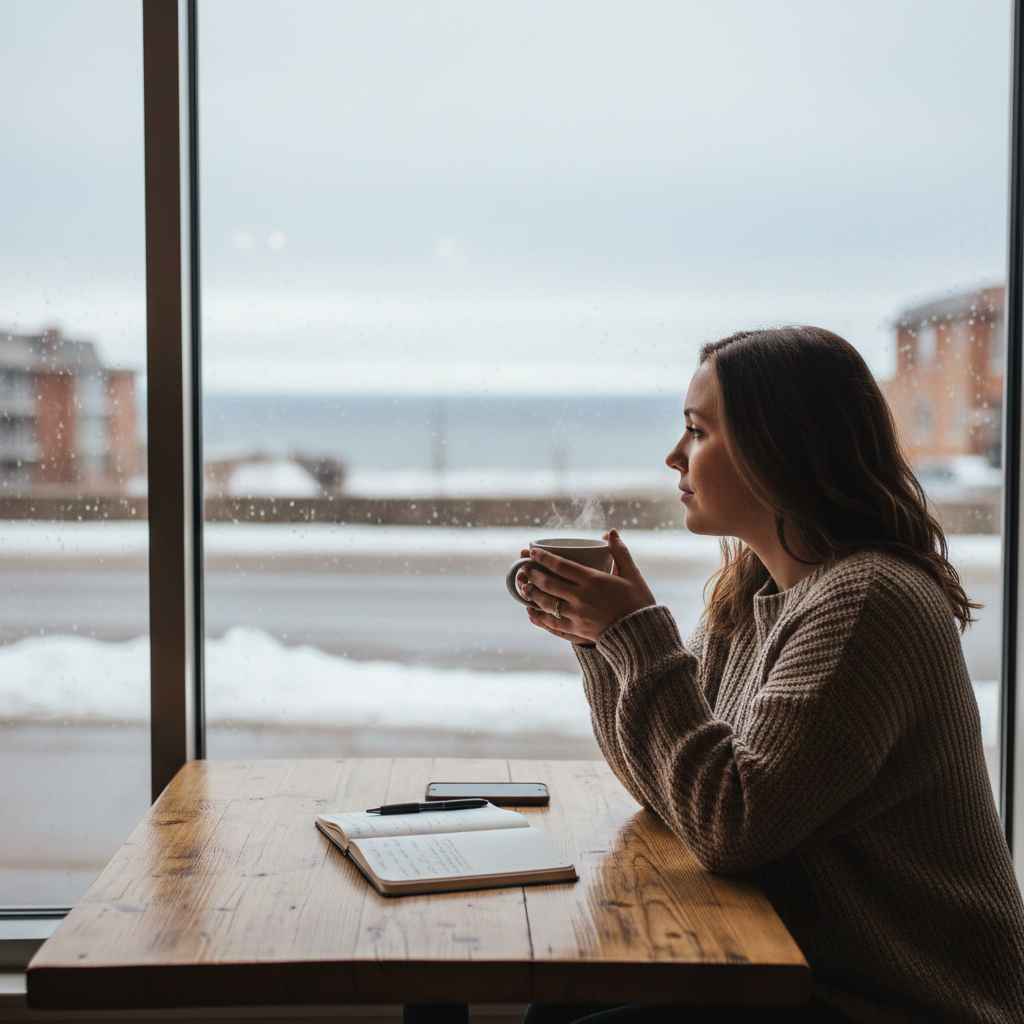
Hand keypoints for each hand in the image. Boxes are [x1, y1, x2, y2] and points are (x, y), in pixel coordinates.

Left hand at [518, 529, 656, 643]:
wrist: (642, 636)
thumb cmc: (639, 603)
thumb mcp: (632, 574)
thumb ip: (620, 552)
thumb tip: (611, 532)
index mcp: (593, 581)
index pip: (561, 566)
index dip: (544, 558)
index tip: (532, 552)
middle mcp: (581, 598)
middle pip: (549, 583)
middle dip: (532, 574)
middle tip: (522, 567)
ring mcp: (576, 616)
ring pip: (546, 604)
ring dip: (532, 594)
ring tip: (523, 587)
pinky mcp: (576, 631)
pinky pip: (552, 624)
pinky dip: (539, 618)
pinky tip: (531, 612)